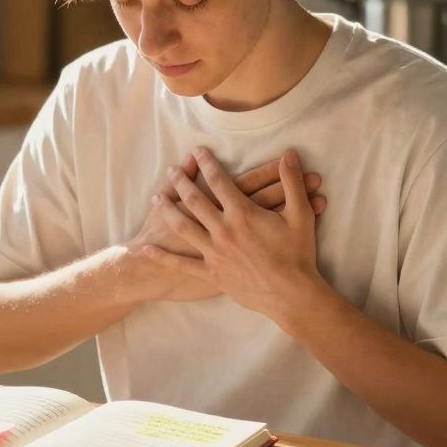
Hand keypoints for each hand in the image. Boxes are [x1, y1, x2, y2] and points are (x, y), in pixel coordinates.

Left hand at [145, 147, 327, 323]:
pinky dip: (162, 257)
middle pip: (195, 200)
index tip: (197, 150)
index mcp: (242, 213)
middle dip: (181, 182)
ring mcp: (214, 253)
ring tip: (156, 197)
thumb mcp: (300, 215)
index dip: (206, 163)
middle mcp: (223, 230)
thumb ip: (292, 182)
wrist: (291, 295)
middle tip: (171, 169)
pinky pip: (182, 264)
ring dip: (168, 210)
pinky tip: (147, 249)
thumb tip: (290, 155)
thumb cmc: (298, 254)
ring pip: (183, 227)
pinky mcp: (211, 274)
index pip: (218, 180)